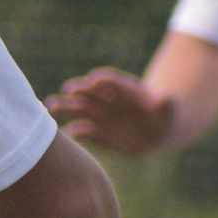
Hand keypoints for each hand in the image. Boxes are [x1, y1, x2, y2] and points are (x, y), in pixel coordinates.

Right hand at [45, 67, 172, 153]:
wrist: (156, 129)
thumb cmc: (163, 114)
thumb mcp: (168, 109)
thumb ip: (165, 103)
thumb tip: (165, 98)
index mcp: (122, 89)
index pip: (109, 80)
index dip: (102, 81)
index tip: (93, 82)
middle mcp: (106, 99)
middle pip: (88, 92)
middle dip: (77, 90)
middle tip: (66, 90)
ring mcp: (99, 116)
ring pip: (78, 109)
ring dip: (64, 107)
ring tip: (50, 108)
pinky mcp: (96, 132)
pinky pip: (81, 132)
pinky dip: (73, 134)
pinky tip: (64, 138)